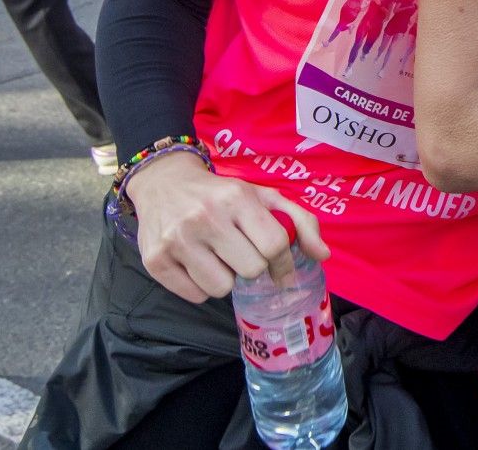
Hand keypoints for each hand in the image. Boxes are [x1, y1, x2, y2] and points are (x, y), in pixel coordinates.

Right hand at [124, 150, 329, 302]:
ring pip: (221, 288)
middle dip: (252, 266)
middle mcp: (205, 218)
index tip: (280, 267)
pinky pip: (195, 296)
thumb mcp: (262, 196)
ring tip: (217, 258)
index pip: (275, 245)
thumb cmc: (221, 194)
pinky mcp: (155, 261)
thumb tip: (322, 255)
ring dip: (225, 279)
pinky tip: (197, 264)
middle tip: (241, 253)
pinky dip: (201, 287)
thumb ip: (300, 221)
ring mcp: (177, 240)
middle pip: (251, 269)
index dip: (283, 262)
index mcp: (236, 198)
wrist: (164, 182)